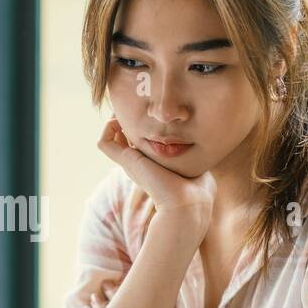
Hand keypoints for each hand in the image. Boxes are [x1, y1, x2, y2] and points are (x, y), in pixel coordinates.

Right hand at [97, 119, 214, 224]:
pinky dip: (107, 129)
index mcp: (153, 164)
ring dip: (114, 122)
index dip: (141, 126)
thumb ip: (198, 154)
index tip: (152, 113)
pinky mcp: (127, 161)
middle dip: (128, 120)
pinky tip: (123, 120)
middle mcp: (139, 163)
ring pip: (109, 139)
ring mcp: (130, 163)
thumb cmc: (198, 190)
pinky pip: (103, 143)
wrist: (188, 203)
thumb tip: (204, 145)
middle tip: (138, 105)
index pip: (139, 142)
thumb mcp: (196, 164)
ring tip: (128, 110)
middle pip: (122, 137)